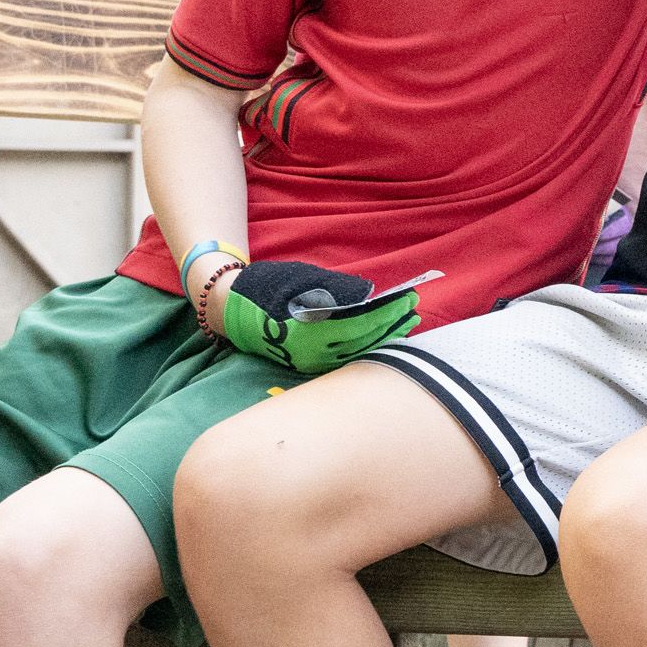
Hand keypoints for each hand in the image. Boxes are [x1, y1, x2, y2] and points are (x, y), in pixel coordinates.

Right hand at [210, 256, 418, 373]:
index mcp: (310, 328)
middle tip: (414, 309)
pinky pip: (347, 357)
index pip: (361, 321)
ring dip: (386, 337)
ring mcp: (311, 361)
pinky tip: (384, 337)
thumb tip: (371, 297)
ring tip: (408, 323)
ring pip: (359, 351)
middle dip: (393, 323)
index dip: (388, 311)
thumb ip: (338, 290)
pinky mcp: (310, 365)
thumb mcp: (303, 281)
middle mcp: (312, 350)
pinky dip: (368, 346)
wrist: (233, 312)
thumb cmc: (269, 288)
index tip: (409, 298)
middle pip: (365, 339)